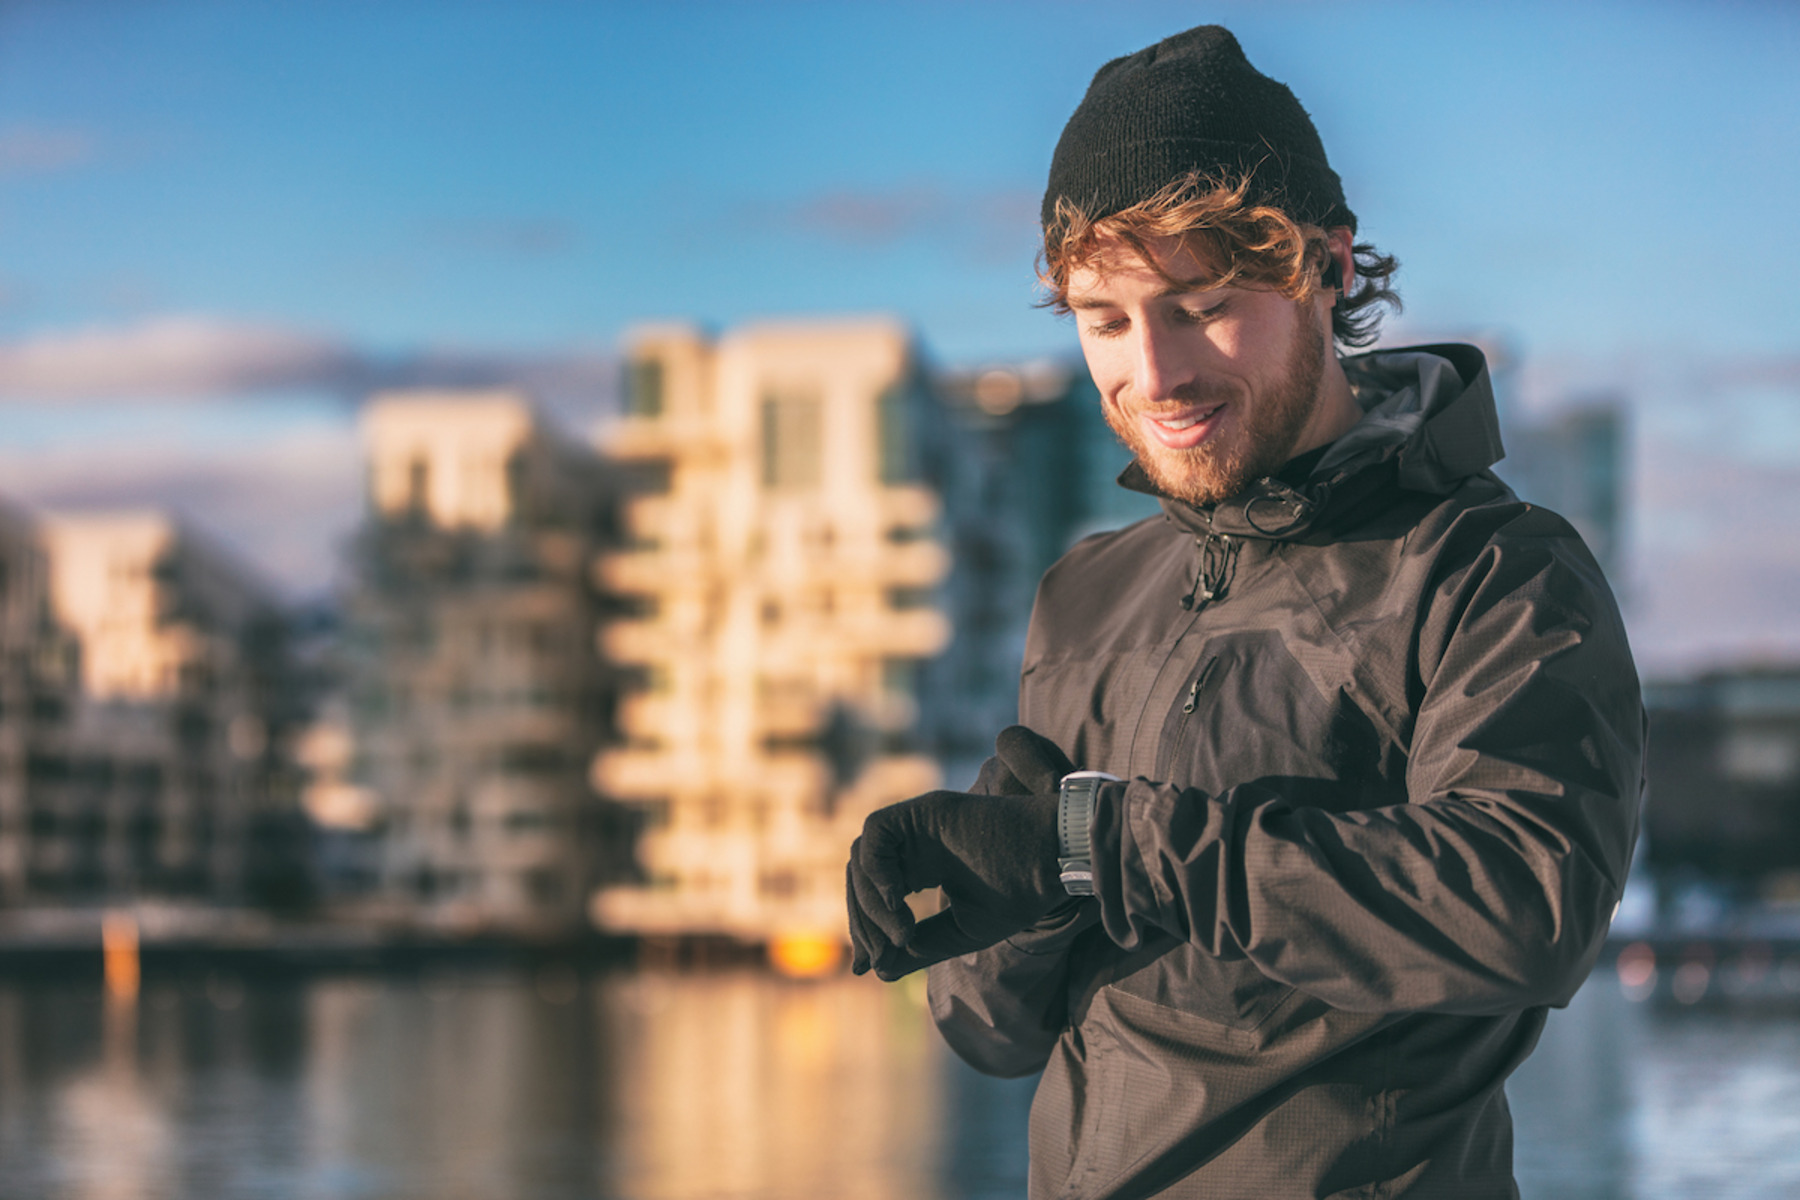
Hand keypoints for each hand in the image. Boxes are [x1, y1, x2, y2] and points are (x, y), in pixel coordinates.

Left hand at [845, 726, 1079, 979]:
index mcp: (921, 866)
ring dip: (872, 902)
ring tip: (901, 934)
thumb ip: (921, 946)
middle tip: (877, 957)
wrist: (1053, 861)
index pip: (875, 895)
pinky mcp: (925, 809)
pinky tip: (899, 901)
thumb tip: (879, 971)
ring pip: (863, 857)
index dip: (865, 929)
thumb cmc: (1019, 894)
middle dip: (863, 921)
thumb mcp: (962, 930)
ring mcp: (917, 823)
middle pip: (861, 878)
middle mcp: (913, 843)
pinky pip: (876, 832)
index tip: (868, 966)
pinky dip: (876, 868)